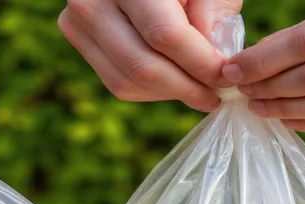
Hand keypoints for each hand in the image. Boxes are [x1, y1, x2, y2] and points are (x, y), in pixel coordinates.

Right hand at [58, 0, 242, 110]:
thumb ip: (213, 13)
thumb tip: (209, 62)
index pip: (165, 35)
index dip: (200, 63)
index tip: (226, 76)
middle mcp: (92, 2)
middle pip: (144, 66)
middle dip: (186, 87)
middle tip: (215, 94)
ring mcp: (78, 22)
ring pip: (128, 81)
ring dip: (169, 93)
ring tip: (198, 89)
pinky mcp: (80, 40)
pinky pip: (118, 82)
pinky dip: (151, 90)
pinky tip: (174, 81)